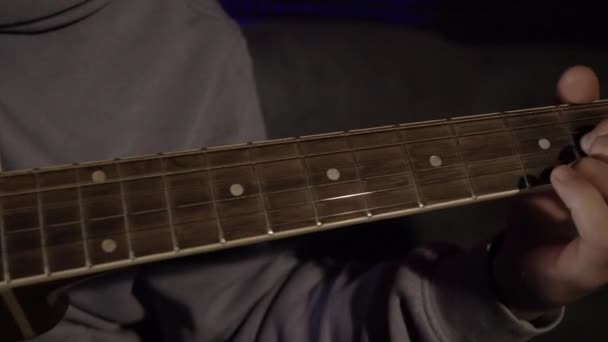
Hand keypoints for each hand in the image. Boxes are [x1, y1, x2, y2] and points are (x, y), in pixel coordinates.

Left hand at [493, 65, 607, 320]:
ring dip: (594, 171)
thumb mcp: (554, 156)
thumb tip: (578, 74)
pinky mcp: (601, 262)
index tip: (589, 134)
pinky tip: (560, 180)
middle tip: (579, 150)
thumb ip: (569, 118)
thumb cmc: (546, 206)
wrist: (519, 261)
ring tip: (563, 172)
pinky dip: (584, 197)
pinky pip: (606, 229)